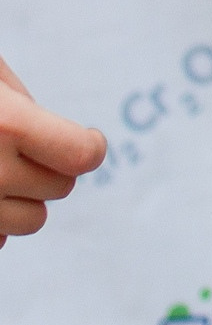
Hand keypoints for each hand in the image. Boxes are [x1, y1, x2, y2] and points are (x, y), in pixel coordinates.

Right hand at [0, 54, 105, 243]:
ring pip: (32, 220)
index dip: (90, 147)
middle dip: (52, 167)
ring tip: (0, 169)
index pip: (82, 157)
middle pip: (61, 187)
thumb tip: (67, 141)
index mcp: (6, 124)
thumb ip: (27, 105)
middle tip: (26, 147)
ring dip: (25, 198)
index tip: (87, 140)